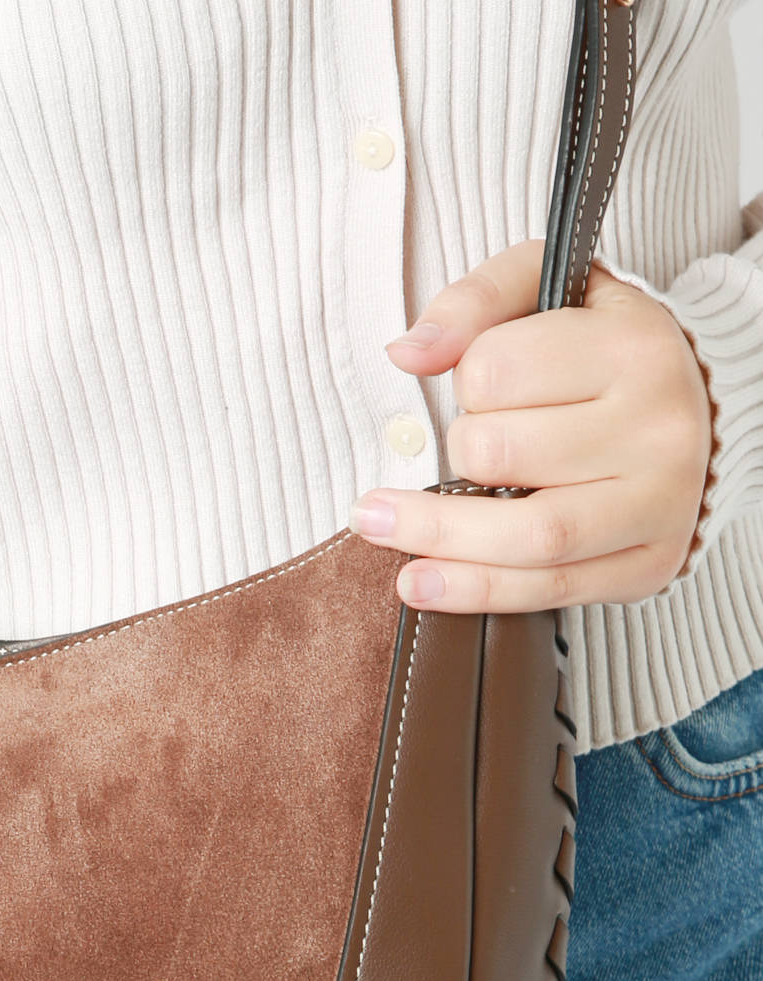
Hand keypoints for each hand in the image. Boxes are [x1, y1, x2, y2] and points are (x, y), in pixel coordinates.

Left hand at [348, 238, 713, 611]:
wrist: (698, 413)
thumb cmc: (600, 350)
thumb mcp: (545, 292)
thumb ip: (473, 302)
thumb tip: (407, 353)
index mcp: (633, 346)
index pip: (495, 373)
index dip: (463, 382)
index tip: (478, 386)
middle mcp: (658, 427)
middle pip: (502, 455)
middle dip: (451, 456)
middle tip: (452, 451)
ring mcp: (660, 502)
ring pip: (530, 535)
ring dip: (439, 539)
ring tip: (377, 530)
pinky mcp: (650, 563)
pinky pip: (550, 590)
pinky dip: (475, 592)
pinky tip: (421, 584)